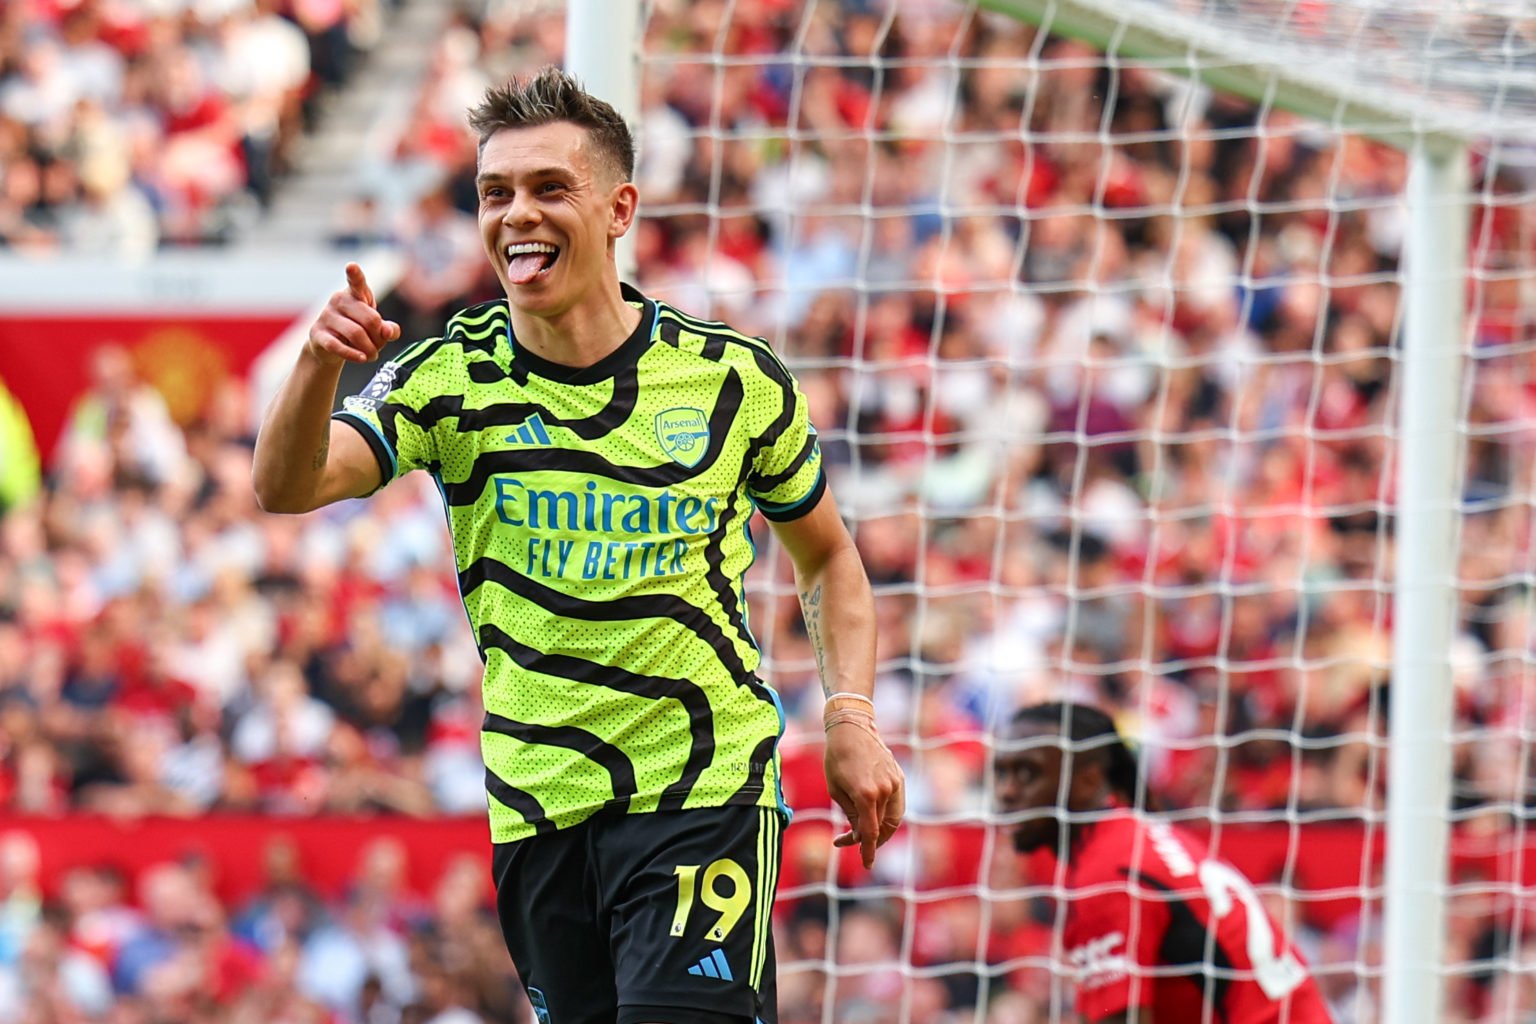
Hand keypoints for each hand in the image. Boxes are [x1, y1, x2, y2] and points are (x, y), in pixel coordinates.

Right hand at [306, 263, 400, 365]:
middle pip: (370, 319)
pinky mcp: (318, 334)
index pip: (356, 282)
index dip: (355, 274)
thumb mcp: (376, 328)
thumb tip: (388, 331)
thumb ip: (388, 329)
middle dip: (379, 337)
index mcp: (354, 294)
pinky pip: (337, 346)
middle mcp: (338, 300)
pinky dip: (353, 354)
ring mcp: (326, 316)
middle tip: (378, 347)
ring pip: (356, 334)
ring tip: (371, 355)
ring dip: (369, 349)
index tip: (351, 266)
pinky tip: (362, 359)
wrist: (329, 347)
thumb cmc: (358, 330)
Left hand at [824, 718, 904, 869]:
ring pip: (893, 818)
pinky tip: (873, 814)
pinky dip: (888, 814)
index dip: (868, 851)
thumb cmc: (837, 758)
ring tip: (864, 831)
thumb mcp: (835, 789)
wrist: (852, 728)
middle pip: (882, 827)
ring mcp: (895, 783)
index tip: (866, 864)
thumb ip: (850, 814)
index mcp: (866, 795)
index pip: (870, 832)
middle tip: (851, 840)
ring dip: (881, 829)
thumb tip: (860, 832)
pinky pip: (897, 804)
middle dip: (869, 839)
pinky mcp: (899, 777)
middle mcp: (884, 790)